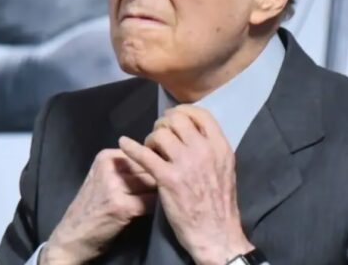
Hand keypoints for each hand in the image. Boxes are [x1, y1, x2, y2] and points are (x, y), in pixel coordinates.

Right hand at [41, 149, 156, 264]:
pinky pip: (151, 202)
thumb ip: (125, 169)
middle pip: (149, 167)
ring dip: (161, 194)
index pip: (143, 154)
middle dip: (160, 179)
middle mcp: (108, 167)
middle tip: (163, 192)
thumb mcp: (102, 179)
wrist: (72, 236)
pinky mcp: (121, 206)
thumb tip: (159, 164)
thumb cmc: (90, 209)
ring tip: (159, 203)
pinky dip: (157, 208)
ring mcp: (113, 186)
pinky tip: (152, 213)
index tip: (160, 177)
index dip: (155, 166)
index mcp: (105, 157)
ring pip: (153, 183)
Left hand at [119, 105, 253, 264]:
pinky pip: (144, 154)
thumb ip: (210, 150)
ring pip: (160, 133)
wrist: (215, 234)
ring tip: (150, 150)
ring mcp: (185, 164)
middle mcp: (204, 151)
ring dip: (151, 139)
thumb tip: (192, 134)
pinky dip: (131, 146)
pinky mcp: (167, 178)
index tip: (172, 117)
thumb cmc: (219, 205)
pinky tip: (124, 143)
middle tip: (157, 136)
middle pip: (177, 120)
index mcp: (220, 148)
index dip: (182, 111)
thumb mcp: (224, 170)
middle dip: (163, 124)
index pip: (201, 115)